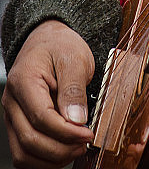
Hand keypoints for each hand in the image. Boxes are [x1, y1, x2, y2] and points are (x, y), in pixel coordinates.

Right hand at [2, 20, 94, 168]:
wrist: (47, 39)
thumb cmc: (60, 46)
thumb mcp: (74, 58)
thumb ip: (74, 89)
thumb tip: (77, 120)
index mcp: (24, 81)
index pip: (41, 117)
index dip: (66, 132)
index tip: (88, 134)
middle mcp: (12, 102)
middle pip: (29, 141)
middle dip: (60, 149)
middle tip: (85, 144)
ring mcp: (12, 116)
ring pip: (23, 153)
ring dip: (51, 159)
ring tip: (76, 150)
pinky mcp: (18, 125)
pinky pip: (24, 152)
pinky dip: (43, 159)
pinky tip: (64, 151)